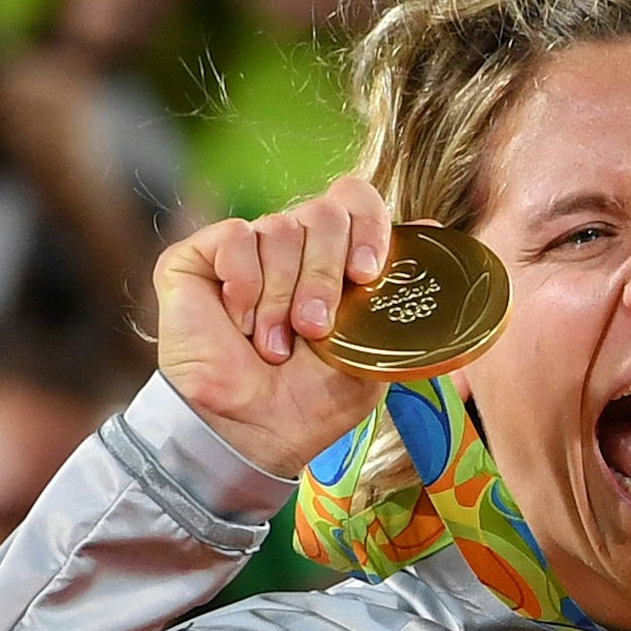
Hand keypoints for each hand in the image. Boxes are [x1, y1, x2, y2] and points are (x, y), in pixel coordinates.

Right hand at [154, 177, 390, 475]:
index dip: (368, 227)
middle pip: (324, 213)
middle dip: (325, 277)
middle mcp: (293, 244)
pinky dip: (246, 286)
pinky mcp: (199, 257)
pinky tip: (240, 325)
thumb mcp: (375, 350)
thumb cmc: (313, 398)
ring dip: (283, 297)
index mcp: (336, 257)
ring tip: (276, 345)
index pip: (356, 200)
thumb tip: (431, 229)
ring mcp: (247, 248)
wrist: (253, 430)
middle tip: (316, 328)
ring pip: (280, 228)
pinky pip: (236, 238)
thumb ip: (398, 294)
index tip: (366, 274)